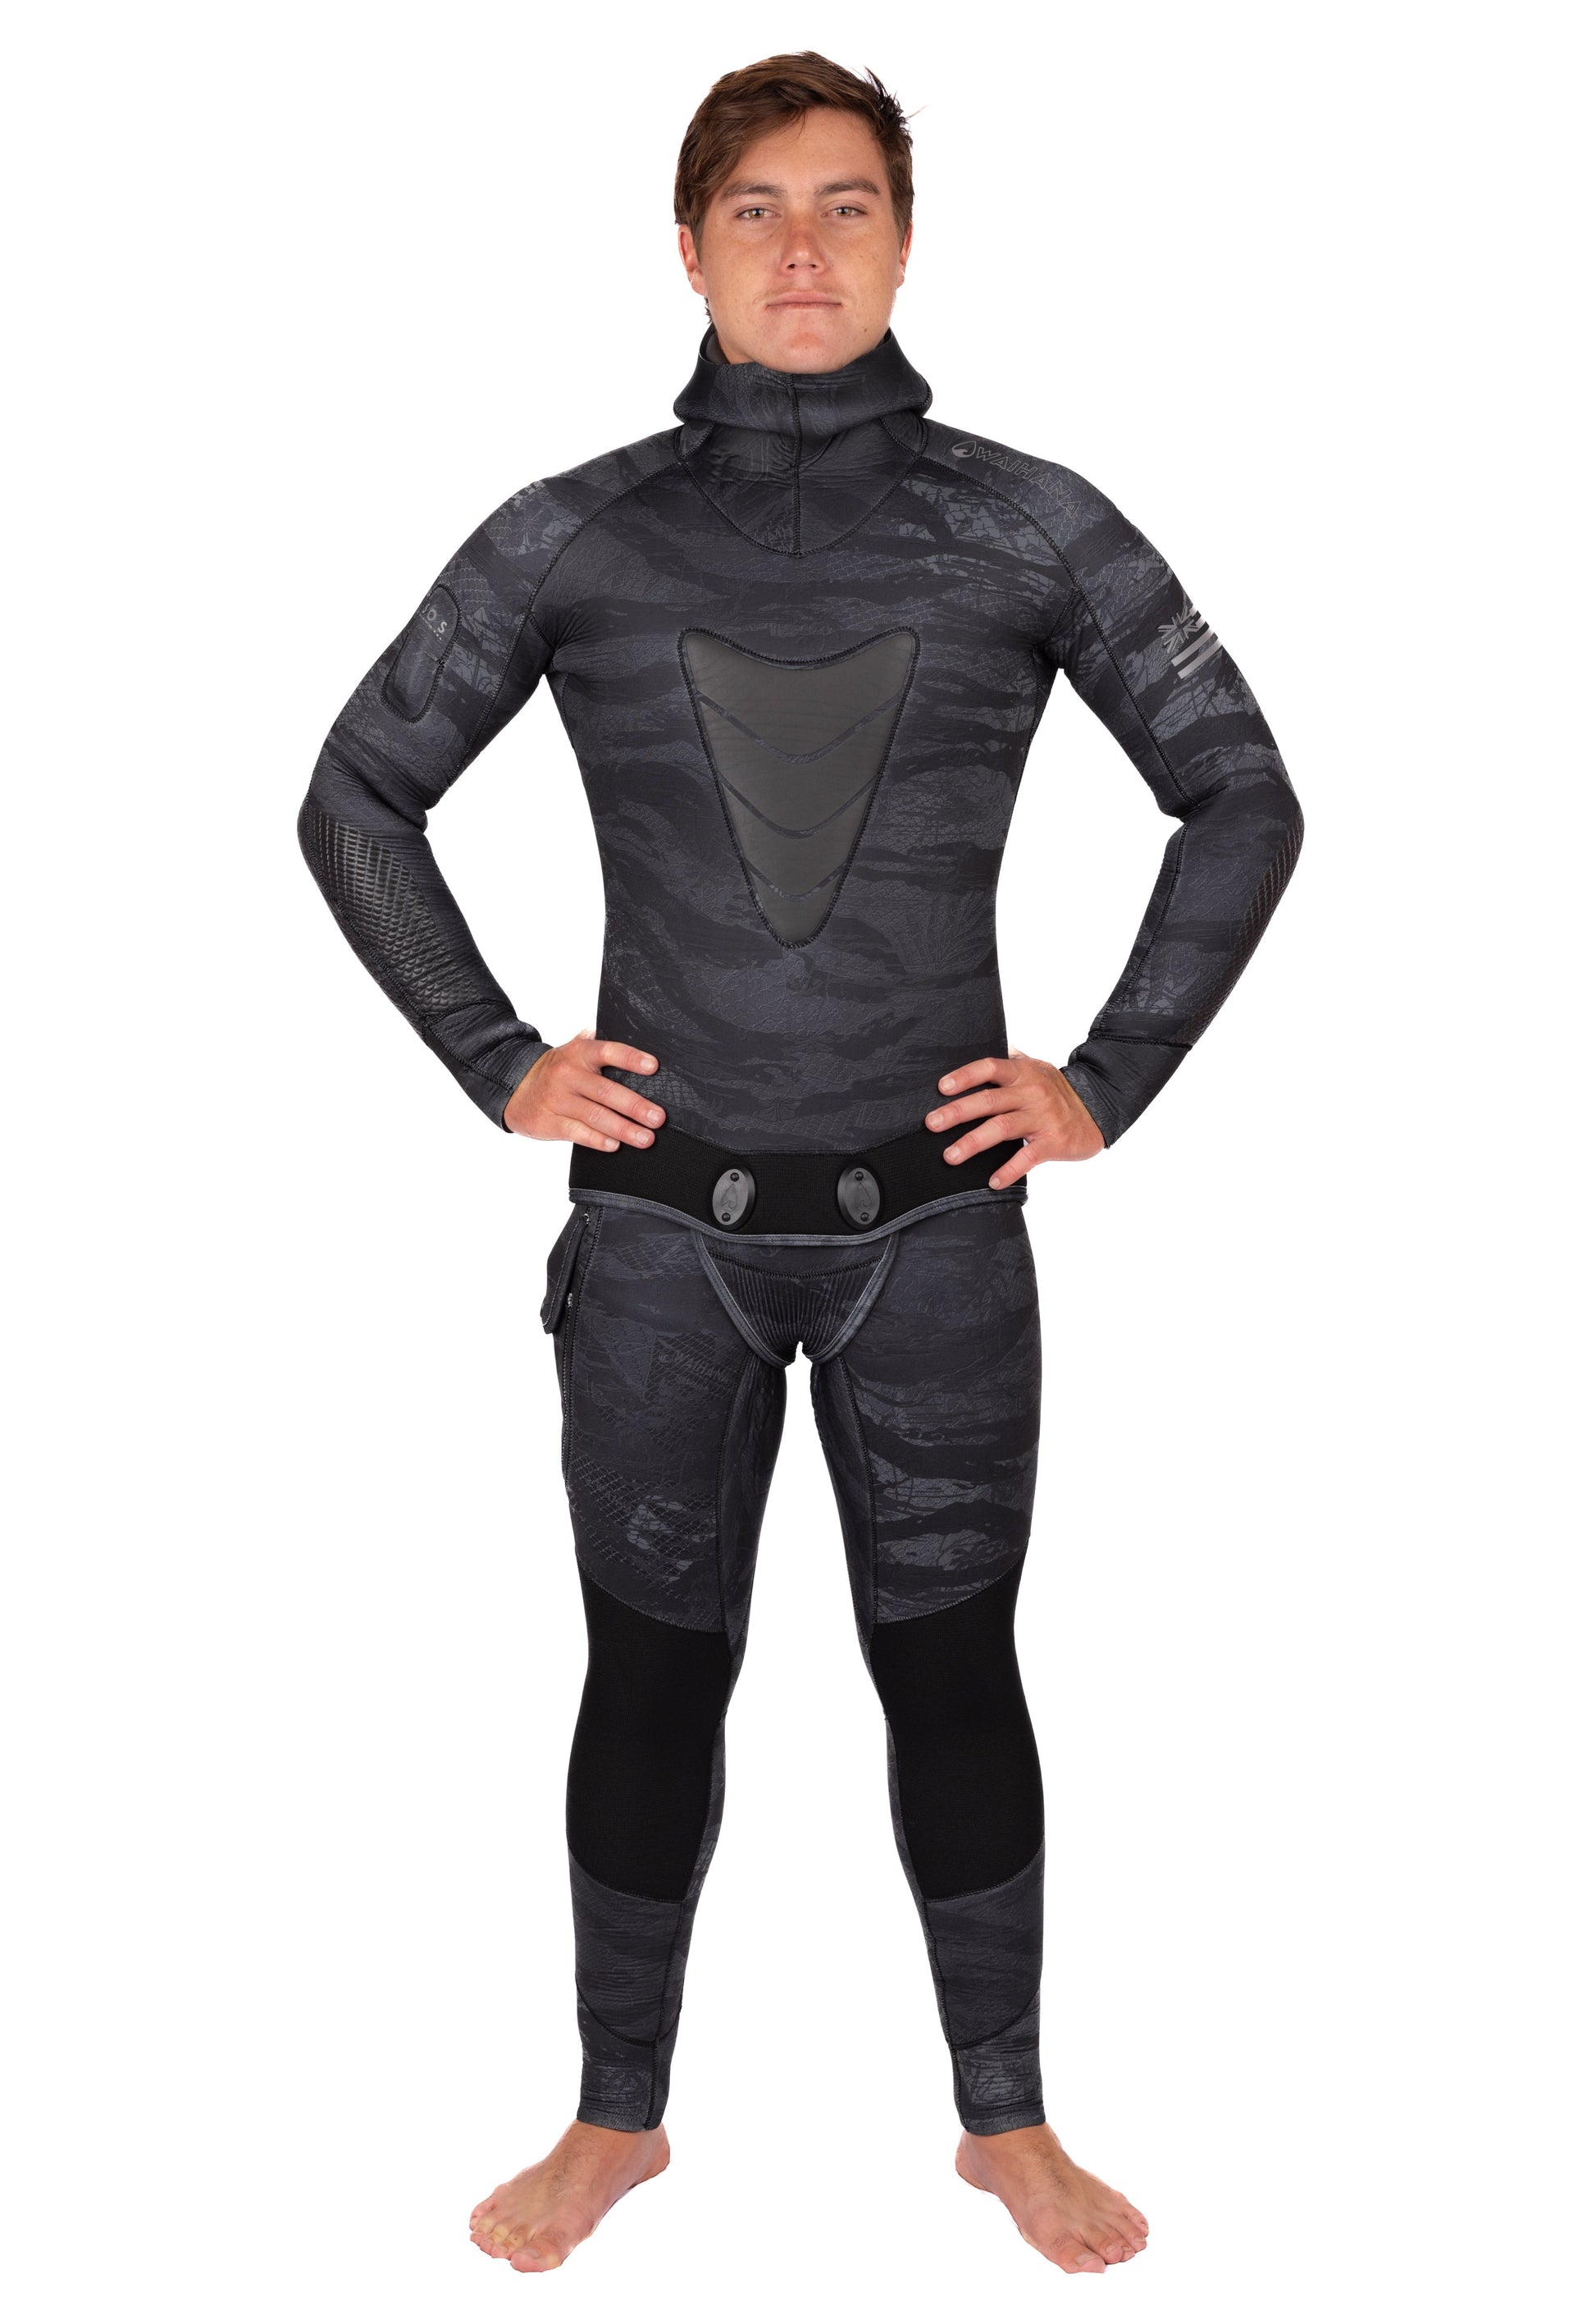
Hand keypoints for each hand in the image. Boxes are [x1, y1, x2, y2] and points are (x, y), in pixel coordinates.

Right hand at [504, 1029, 664, 1150]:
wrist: (514, 1088)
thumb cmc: (556, 1071)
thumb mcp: (572, 1052)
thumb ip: (595, 1045)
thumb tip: (620, 1031)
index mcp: (578, 1053)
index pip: (607, 1051)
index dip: (631, 1058)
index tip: (653, 1067)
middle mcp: (568, 1074)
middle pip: (606, 1091)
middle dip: (635, 1106)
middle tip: (657, 1118)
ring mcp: (558, 1099)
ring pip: (596, 1116)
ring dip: (624, 1129)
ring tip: (646, 1138)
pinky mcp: (550, 1122)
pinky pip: (578, 1133)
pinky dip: (598, 1140)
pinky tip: (615, 1145)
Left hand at [925, 1049, 1103, 1186]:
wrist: (1097, 1111)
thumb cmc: (1056, 1091)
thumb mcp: (1035, 1068)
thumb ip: (1010, 1060)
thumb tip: (980, 1043)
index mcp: (1023, 1073)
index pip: (990, 1068)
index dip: (965, 1076)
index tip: (941, 1087)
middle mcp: (1031, 1093)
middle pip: (989, 1100)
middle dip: (957, 1112)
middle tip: (932, 1123)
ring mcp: (1042, 1118)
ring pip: (1002, 1129)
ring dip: (973, 1143)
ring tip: (950, 1156)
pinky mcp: (1052, 1142)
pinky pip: (1027, 1158)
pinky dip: (1008, 1171)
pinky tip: (992, 1182)